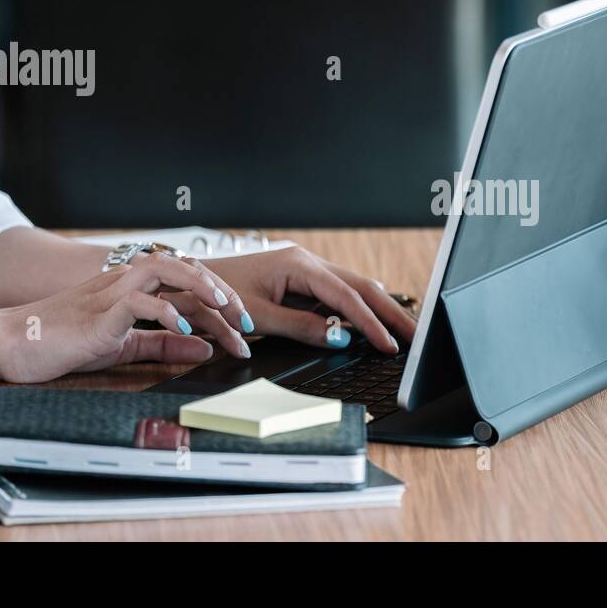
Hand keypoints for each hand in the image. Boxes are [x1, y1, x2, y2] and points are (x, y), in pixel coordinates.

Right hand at [0, 252, 245, 383]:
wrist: (9, 343)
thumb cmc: (61, 341)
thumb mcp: (124, 345)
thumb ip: (163, 343)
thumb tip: (204, 347)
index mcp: (134, 288)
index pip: (189, 284)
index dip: (222, 302)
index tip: (245, 328)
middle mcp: (126, 282)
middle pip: (186, 270)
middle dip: (223, 293)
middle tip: (247, 321)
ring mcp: (111, 292)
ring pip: (166, 271)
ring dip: (202, 287)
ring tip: (226, 310)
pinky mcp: (98, 312)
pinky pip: (137, 302)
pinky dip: (165, 311)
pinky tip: (183, 327)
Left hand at [205, 245, 417, 354]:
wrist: (189, 282)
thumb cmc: (216, 295)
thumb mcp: (258, 316)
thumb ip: (300, 328)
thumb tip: (340, 337)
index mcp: (298, 264)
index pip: (346, 295)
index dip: (370, 322)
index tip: (387, 344)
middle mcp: (307, 263)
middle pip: (360, 287)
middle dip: (389, 312)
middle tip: (416, 336)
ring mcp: (307, 271)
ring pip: (353, 289)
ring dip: (378, 311)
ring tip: (403, 332)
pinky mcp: (303, 283)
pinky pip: (338, 296)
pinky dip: (358, 311)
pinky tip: (374, 324)